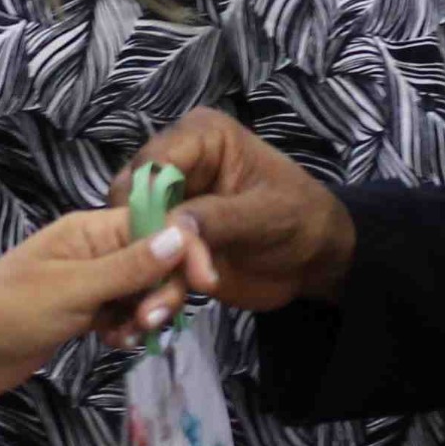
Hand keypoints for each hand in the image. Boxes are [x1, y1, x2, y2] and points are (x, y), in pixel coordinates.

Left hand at [0, 204, 212, 415]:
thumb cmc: (10, 312)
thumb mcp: (74, 289)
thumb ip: (129, 267)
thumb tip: (181, 236)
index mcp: (89, 229)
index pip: (156, 226)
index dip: (184, 250)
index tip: (205, 284)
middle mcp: (92, 249)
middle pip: (154, 260)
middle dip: (161, 291)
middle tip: (150, 322)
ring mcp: (87, 282)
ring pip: (140, 291)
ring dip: (144, 313)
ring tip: (128, 336)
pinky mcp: (82, 313)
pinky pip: (122, 313)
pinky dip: (126, 328)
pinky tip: (115, 344)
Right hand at [102, 109, 352, 314]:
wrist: (316, 259)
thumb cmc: (302, 220)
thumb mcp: (267, 215)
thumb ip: (219, 218)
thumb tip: (173, 227)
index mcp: (201, 136)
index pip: (152, 163)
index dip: (143, 202)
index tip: (147, 244)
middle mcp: (176, 162)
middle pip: (128, 197)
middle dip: (139, 241)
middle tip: (154, 280)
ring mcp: (168, 201)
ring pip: (130, 230)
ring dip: (140, 269)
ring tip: (156, 306)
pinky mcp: (167, 236)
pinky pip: (143, 257)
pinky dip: (147, 284)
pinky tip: (156, 309)